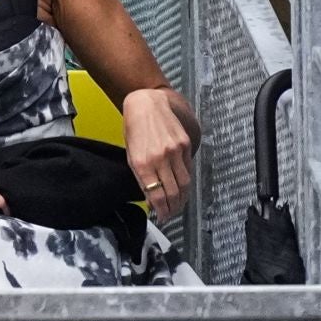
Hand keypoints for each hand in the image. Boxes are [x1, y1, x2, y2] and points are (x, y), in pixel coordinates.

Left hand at [123, 88, 193, 220]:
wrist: (147, 103)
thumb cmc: (135, 129)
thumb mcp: (131, 154)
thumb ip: (141, 177)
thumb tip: (151, 199)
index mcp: (142, 162)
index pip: (156, 195)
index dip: (161, 210)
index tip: (162, 217)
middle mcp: (160, 158)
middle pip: (173, 192)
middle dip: (173, 208)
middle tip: (171, 214)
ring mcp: (175, 151)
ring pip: (184, 184)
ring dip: (183, 198)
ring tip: (178, 205)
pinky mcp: (186, 145)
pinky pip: (188, 169)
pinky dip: (187, 182)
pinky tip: (183, 188)